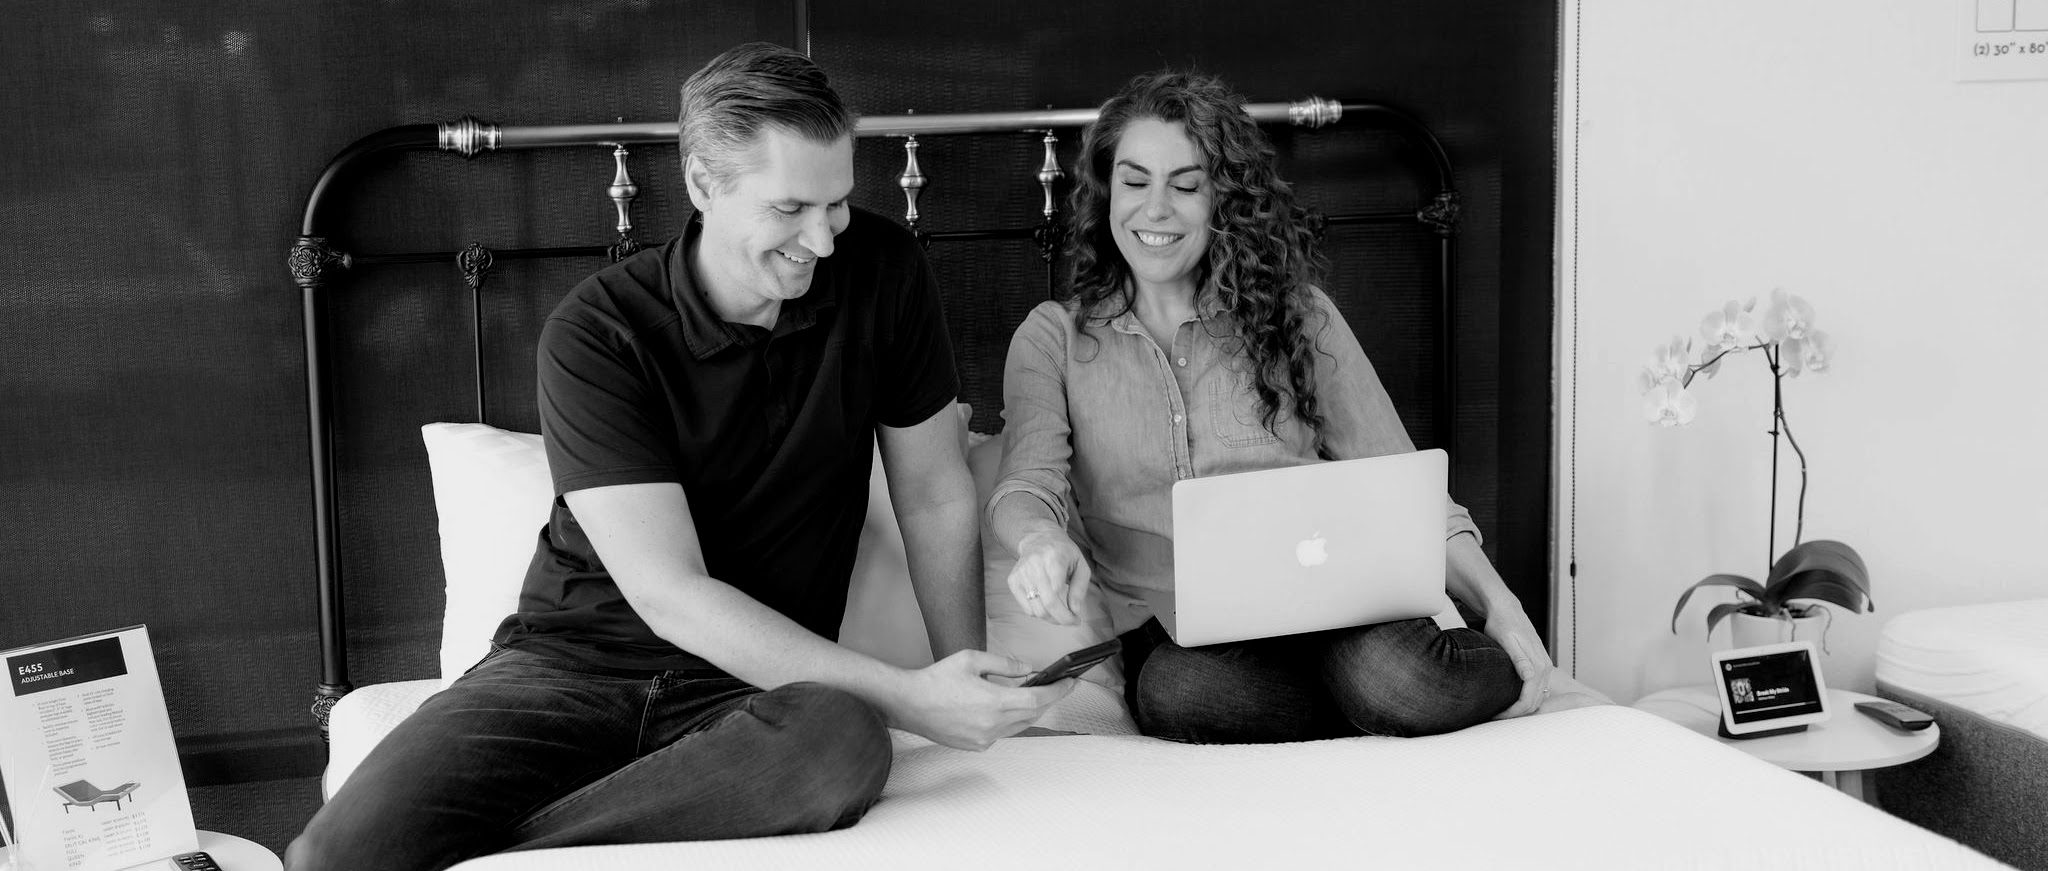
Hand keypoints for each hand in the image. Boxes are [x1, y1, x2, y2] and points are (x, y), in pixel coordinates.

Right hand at [886, 649, 1073, 750]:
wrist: (908, 704)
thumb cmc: (937, 678)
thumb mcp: (972, 659)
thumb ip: (1004, 664)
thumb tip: (1028, 670)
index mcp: (994, 702)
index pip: (1038, 698)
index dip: (1058, 691)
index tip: (1071, 682)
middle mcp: (993, 725)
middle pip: (1033, 713)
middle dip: (1048, 699)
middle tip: (1058, 685)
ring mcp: (985, 739)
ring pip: (1020, 725)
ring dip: (1030, 710)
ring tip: (1034, 693)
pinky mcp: (976, 746)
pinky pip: (1003, 733)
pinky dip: (1010, 720)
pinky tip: (1005, 707)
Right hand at [1007, 531, 1093, 625]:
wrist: (1039, 539)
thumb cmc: (1064, 553)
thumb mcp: (1081, 566)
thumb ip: (1079, 589)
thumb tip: (1075, 611)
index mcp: (1053, 560)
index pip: (1056, 596)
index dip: (1067, 614)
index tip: (1076, 620)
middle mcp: (1034, 566)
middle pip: (1045, 606)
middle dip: (1060, 620)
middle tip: (1070, 620)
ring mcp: (1020, 574)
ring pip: (1035, 610)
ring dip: (1051, 618)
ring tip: (1060, 613)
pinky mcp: (1013, 581)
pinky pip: (1026, 608)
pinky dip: (1039, 612)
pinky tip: (1047, 605)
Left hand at [1483, 606, 1554, 719]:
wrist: (1506, 609)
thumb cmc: (1502, 624)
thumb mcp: (1506, 640)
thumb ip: (1519, 659)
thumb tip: (1530, 676)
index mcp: (1538, 665)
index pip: (1528, 700)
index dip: (1512, 712)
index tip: (1495, 715)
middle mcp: (1545, 668)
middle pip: (1535, 702)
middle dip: (1517, 714)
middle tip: (1494, 716)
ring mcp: (1545, 667)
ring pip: (1538, 698)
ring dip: (1522, 707)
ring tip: (1500, 710)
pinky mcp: (1540, 666)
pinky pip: (1537, 689)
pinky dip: (1526, 698)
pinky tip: (1510, 698)